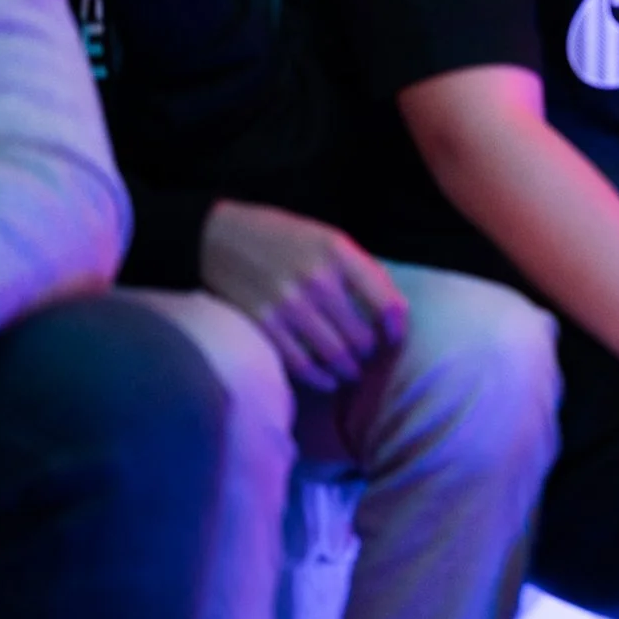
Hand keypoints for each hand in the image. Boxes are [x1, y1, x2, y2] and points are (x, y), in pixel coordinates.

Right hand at [198, 200, 408, 390]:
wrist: (220, 236)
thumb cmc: (284, 237)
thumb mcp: (329, 238)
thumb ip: (359, 270)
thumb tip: (391, 311)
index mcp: (339, 253)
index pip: (385, 300)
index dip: (397, 327)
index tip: (396, 338)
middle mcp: (317, 280)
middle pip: (360, 335)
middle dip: (369, 353)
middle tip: (369, 358)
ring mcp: (289, 304)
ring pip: (334, 354)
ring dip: (348, 370)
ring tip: (352, 372)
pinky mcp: (263, 324)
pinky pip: (299, 363)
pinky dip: (319, 378)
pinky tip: (328, 381)